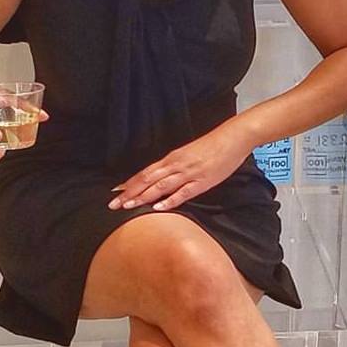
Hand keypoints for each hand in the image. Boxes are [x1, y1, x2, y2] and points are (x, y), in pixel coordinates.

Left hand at [107, 121, 251, 211]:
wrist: (232, 137)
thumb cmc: (212, 146)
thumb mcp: (189, 154)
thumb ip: (176, 166)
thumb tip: (162, 178)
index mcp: (172, 158)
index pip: (146, 172)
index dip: (130, 183)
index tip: (116, 192)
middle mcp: (176, 165)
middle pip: (147, 180)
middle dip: (129, 193)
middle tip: (113, 204)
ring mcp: (189, 173)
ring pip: (160, 186)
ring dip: (143, 197)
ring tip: (128, 206)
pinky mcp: (202, 181)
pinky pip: (183, 193)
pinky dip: (169, 201)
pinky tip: (158, 208)